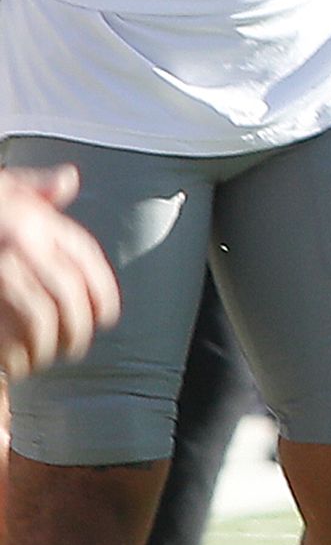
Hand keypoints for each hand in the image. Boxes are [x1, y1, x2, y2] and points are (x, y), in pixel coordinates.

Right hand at [0, 168, 115, 380]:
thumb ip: (28, 188)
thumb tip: (67, 179)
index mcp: (27, 218)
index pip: (83, 258)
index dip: (102, 292)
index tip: (106, 316)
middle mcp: (16, 243)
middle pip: (67, 293)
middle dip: (77, 327)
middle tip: (75, 345)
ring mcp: (2, 275)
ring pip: (40, 319)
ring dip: (47, 346)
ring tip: (44, 358)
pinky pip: (8, 342)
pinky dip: (15, 359)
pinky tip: (15, 366)